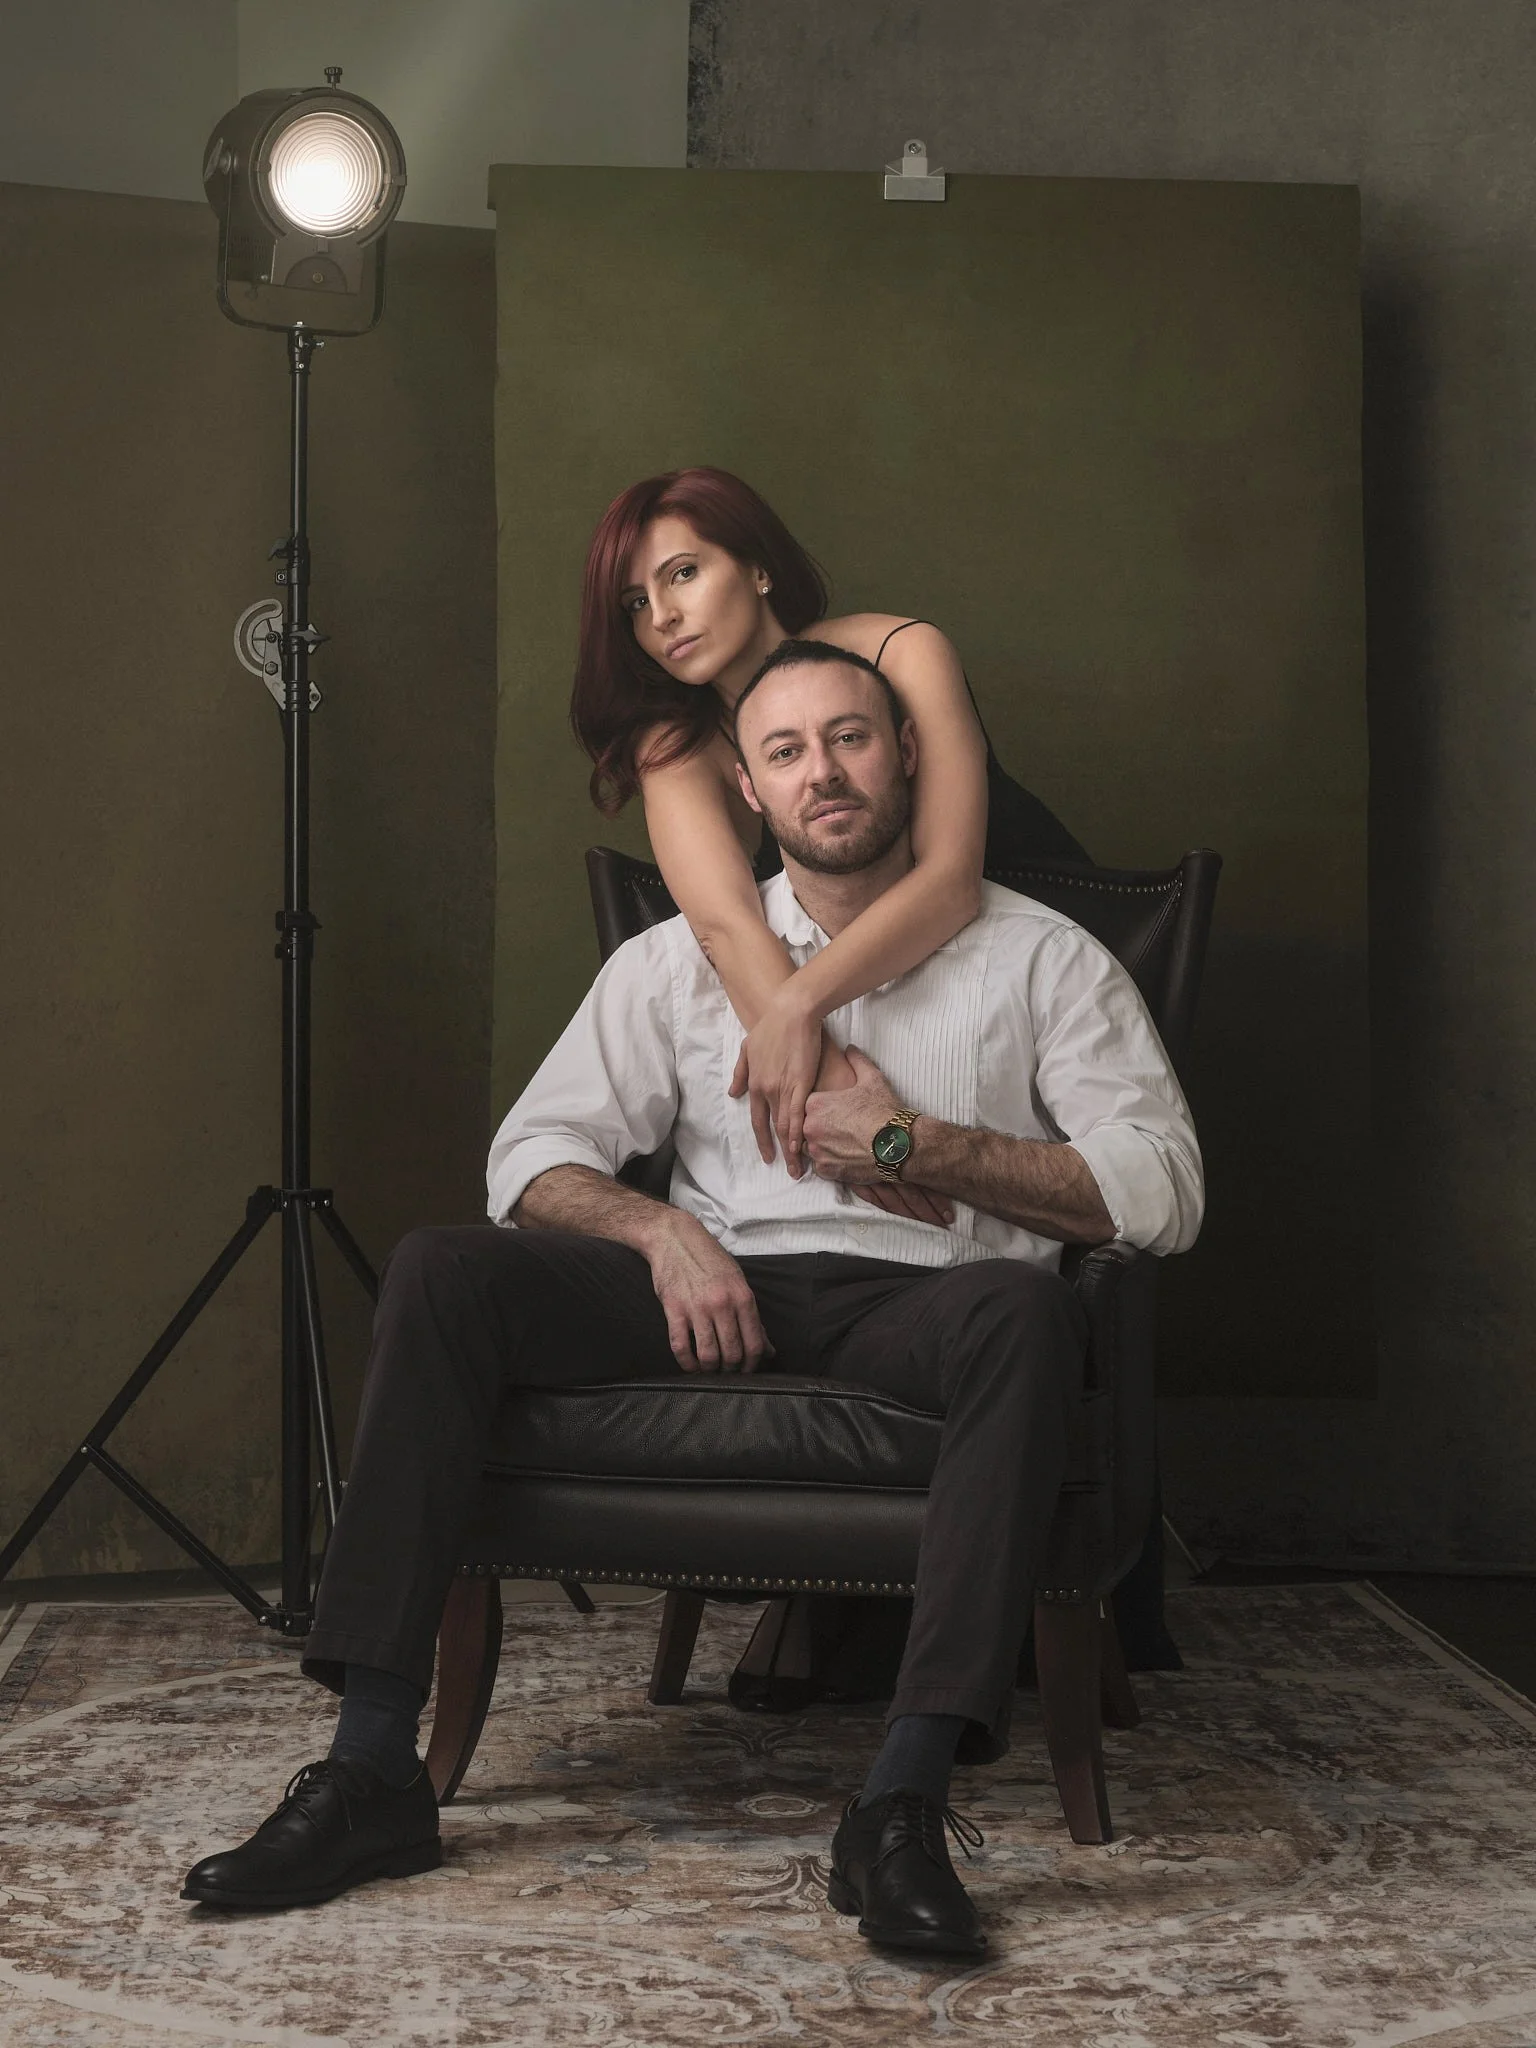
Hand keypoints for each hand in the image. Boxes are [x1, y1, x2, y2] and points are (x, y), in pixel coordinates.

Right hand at [647, 1214, 774, 1371]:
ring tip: (710, 1369)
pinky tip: (690, 1365)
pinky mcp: (674, 1310)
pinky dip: (687, 1363)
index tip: (747, 1370)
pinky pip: (681, 1347)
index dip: (753, 1364)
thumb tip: (768, 1348)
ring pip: (708, 1355)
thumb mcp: (738, 1282)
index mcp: (742, 1297)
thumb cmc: (709, 1259)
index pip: (754, 1343)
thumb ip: (752, 1317)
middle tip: (728, 1371)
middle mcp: (722, 1304)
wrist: (675, 1238)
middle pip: (732, 1353)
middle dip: (732, 1370)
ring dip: (710, 1369)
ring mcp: (697, 1308)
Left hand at [728, 990, 822, 1175]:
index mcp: (754, 1083)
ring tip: (798, 1168)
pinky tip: (803, 1148)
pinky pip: (798, 1114)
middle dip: (780, 1152)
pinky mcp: (801, 1083)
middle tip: (788, 1171)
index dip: (763, 1140)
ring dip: (792, 1149)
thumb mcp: (747, 1049)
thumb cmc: (771, 1027)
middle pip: (772, 1128)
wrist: (791, 1012)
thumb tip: (733, 1093)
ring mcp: (783, 1088)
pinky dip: (799, 1133)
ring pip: (785, 1126)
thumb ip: (740, 1073)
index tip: (768, 1157)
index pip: (757, 1120)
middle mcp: (766, 1090)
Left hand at [804, 1046, 952, 1226]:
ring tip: (845, 1143)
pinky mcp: (827, 1171)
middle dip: (820, 1128)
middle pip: (806, 1127)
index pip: (807, 1104)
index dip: (822, 1107)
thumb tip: (850, 1048)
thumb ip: (856, 1061)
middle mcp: (810, 1128)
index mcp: (815, 1104)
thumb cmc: (884, 1110)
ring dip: (823, 1146)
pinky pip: (822, 1166)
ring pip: (812, 1148)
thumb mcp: (872, 1078)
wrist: (899, 1144)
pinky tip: (847, 1156)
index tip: (836, 1110)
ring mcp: (817, 1151)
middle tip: (842, 1128)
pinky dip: (831, 1163)